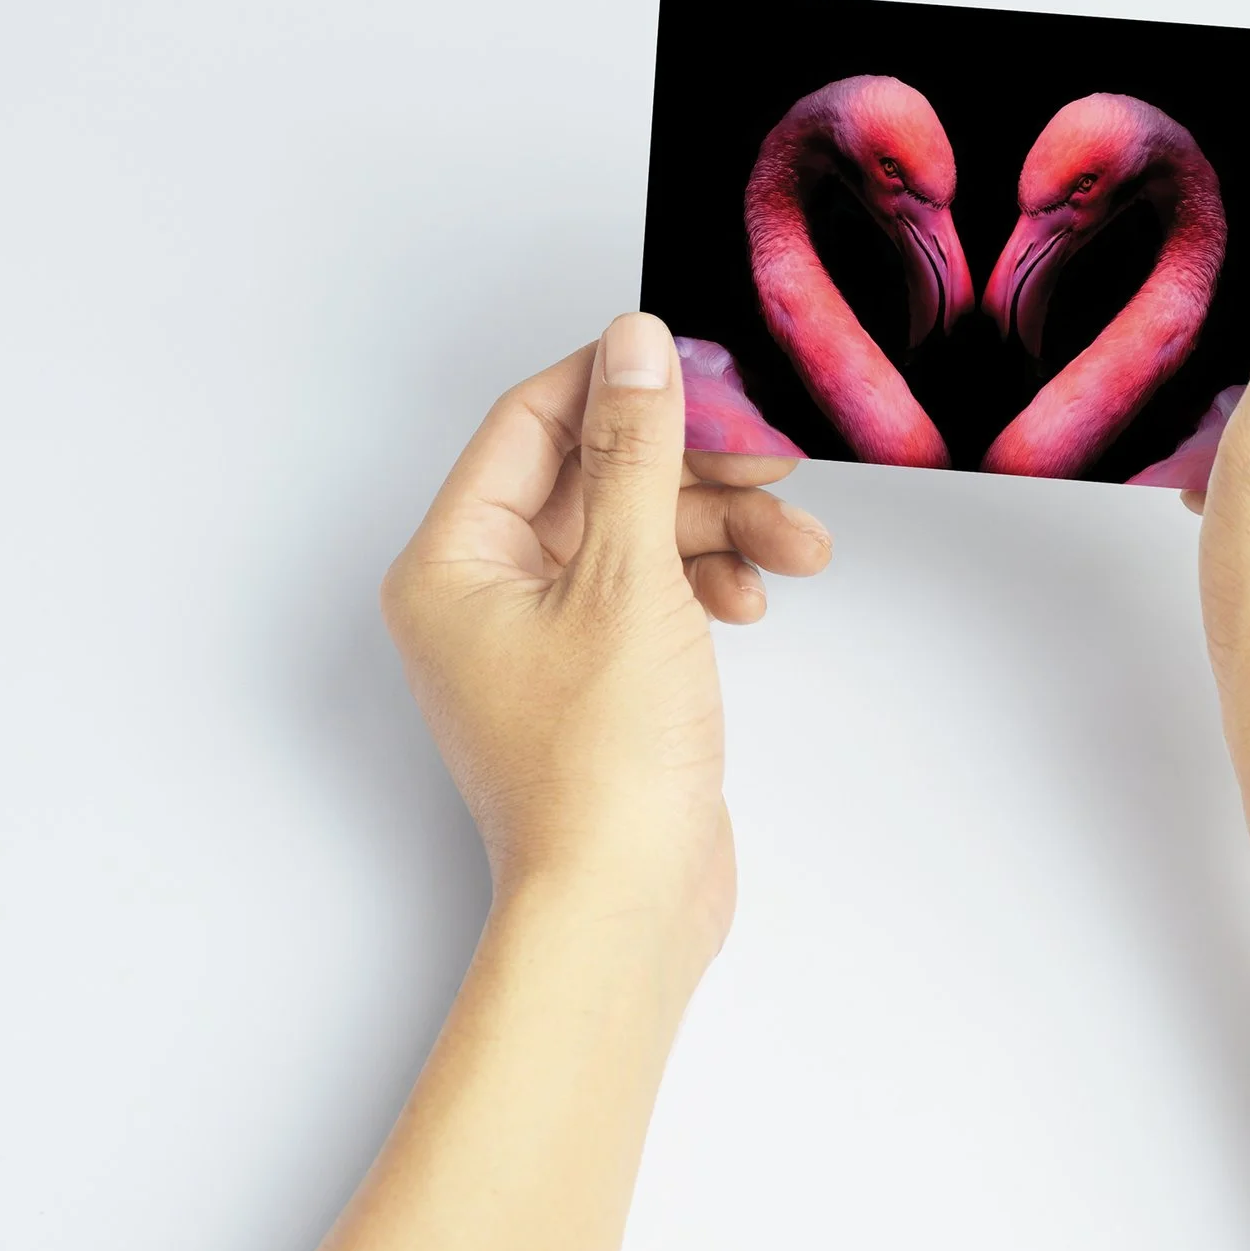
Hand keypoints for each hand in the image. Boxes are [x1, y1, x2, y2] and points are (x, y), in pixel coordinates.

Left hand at [378, 312, 833, 967]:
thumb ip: (637, 450)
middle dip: (695, 467)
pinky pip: (652, 591)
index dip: (621, 383)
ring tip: (797, 544)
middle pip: (597, 477)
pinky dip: (707, 583)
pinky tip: (751, 601)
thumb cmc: (599, 769)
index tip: (702, 365)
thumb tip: (634, 347)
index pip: (533, 421)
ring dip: (721, 527)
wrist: (624, 903)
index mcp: (452, 561)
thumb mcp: (628, 578)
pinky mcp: (595, 675)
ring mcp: (539, 638)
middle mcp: (482, 593)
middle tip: (772, 455)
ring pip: (638, 534)